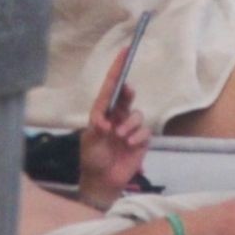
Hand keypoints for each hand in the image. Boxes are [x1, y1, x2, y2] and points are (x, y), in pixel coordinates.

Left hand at [78, 45, 150, 208]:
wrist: (103, 182)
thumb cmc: (92, 159)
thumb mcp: (90, 142)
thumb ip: (97, 129)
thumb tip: (105, 120)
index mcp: (102, 112)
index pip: (110, 87)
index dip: (117, 69)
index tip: (124, 52)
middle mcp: (117, 116)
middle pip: (126, 96)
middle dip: (127, 93)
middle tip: (126, 93)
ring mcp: (129, 128)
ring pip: (137, 114)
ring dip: (130, 124)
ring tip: (120, 137)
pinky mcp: (140, 140)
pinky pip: (144, 131)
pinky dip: (137, 136)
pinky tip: (130, 145)